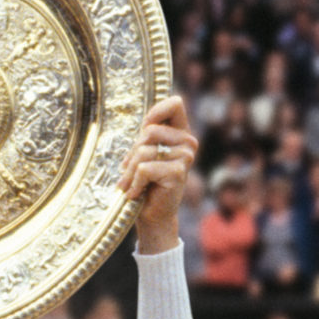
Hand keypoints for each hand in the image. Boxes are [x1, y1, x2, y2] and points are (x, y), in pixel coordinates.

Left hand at [116, 95, 197, 253]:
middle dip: (133, 151)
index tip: (144, 128)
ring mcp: (185, 158)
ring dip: (130, 171)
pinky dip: (134, 182)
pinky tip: (136, 192)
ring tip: (130, 183)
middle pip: (150, 130)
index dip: (155, 112)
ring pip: (144, 151)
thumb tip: (147, 123)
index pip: (175, 104)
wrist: (153, 214)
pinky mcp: (177, 173)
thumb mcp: (145, 152)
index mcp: (181, 133)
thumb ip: (148, 135)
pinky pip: (145, 169)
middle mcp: (188, 143)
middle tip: (129, 169)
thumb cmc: (146, 181)